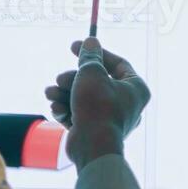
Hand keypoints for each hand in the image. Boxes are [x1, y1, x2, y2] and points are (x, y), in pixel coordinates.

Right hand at [43, 38, 149, 165]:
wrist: (93, 147)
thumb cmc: (98, 107)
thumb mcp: (91, 73)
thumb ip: (89, 56)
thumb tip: (91, 41)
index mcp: (136, 88)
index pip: (117, 64)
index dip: (95, 53)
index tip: (74, 47)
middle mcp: (127, 104)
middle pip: (97, 82)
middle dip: (73, 79)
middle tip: (60, 78)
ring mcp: (111, 119)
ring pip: (86, 98)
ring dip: (65, 94)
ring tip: (51, 93)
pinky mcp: (96, 131)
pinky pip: (82, 114)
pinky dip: (68, 110)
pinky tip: (55, 108)